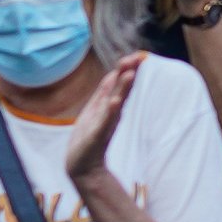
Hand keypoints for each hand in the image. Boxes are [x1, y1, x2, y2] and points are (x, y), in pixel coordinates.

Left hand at [60, 58, 143, 186]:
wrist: (82, 166)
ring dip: (123, 89)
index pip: (120, 82)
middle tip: (139, 58)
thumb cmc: (88, 137)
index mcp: (109, 105)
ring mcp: (105, 124)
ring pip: (116, 103)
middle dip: (129, 73)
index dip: (128, 68)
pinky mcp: (97, 136)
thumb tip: (114, 73)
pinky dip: (110, 112)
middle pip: (122, 89)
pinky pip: (105, 122)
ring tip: (130, 75)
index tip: (138, 55)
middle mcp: (111, 113)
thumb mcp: (95, 110)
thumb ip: (105, 93)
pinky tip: (115, 102)